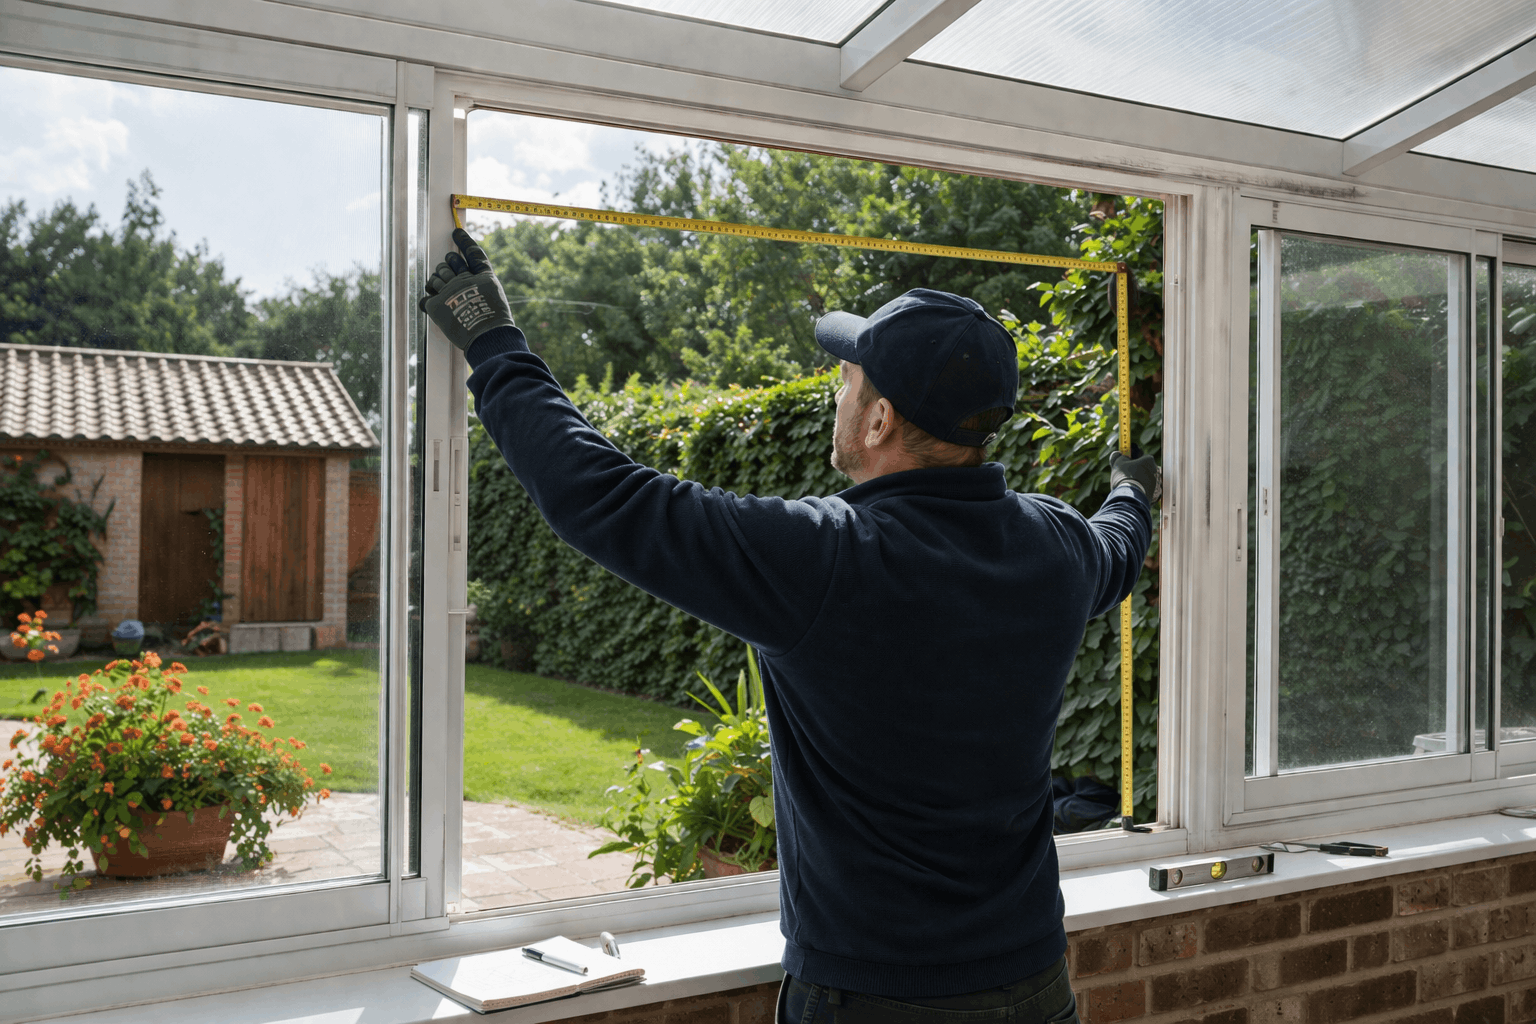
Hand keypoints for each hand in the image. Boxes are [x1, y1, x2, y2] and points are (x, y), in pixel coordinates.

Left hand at [418, 228, 515, 350]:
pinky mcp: (436, 304)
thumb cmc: (495, 324)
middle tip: (445, 267)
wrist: (488, 338)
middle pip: (450, 263)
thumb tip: (468, 285)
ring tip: (438, 288)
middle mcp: (465, 280)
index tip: (456, 233)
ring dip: (436, 281)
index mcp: (482, 278)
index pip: (473, 254)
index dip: (464, 241)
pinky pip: (425, 298)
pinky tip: (430, 304)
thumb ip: (481, 289)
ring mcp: (449, 291)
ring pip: (435, 278)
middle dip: (447, 264)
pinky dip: (427, 302)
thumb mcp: (495, 299)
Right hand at [1109, 448, 1160, 502]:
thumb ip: (1118, 457)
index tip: (1129, 464)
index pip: (1144, 457)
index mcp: (1149, 461)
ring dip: (1140, 482)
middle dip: (1138, 472)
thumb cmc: (1124, 478)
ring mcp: (1156, 483)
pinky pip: (1148, 491)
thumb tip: (1118, 454)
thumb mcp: (1118, 464)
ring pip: (1147, 480)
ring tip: (1129, 486)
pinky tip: (1133, 493)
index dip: (1135, 460)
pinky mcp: (1155, 494)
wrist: (1129, 497)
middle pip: (1146, 469)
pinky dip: (1142, 491)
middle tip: (1128, 476)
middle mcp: (1156, 471)